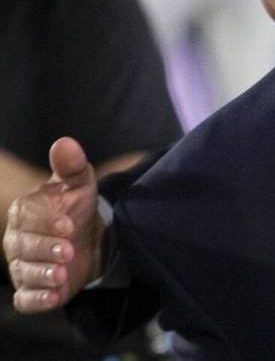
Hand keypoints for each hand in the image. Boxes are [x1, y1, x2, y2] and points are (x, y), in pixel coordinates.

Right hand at [4, 137, 104, 312]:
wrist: (89, 238)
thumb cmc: (77, 207)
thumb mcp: (79, 184)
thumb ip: (72, 165)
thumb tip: (64, 143)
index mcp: (25, 212)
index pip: (27, 216)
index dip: (46, 222)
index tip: (68, 225)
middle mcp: (17, 240)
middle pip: (23, 246)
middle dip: (45, 250)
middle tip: (68, 251)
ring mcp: (22, 265)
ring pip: (24, 273)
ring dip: (42, 276)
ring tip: (61, 275)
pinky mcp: (32, 289)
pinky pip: (26, 299)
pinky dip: (37, 300)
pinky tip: (54, 297)